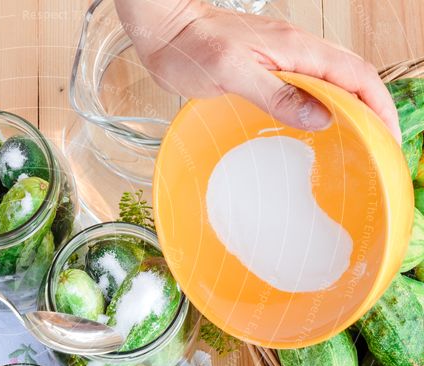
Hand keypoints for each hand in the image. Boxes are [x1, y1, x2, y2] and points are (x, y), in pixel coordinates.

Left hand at [118, 0, 401, 141]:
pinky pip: (308, 84)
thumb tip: (319, 116)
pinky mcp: (268, 65)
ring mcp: (283, 57)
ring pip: (331, 81)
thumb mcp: (231, 74)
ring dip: (350, 109)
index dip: (378, 106)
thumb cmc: (190, 49)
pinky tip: (316, 125)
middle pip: (352, 78)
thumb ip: (275, 93)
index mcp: (296, 49)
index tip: (387, 137)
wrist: (165, 30)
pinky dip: (322, 105)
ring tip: (357, 142)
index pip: (356, 75)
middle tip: (378, 148)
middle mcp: (297, 50)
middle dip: (372, 110)